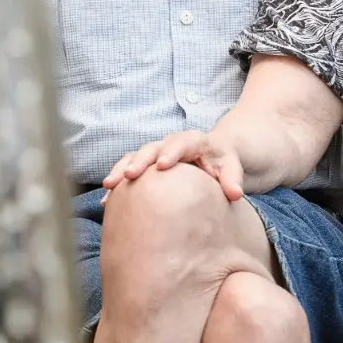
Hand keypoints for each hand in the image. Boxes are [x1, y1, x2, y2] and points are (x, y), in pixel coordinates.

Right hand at [104, 130, 245, 200]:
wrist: (214, 157)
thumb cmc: (223, 162)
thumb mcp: (232, 167)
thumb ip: (232, 178)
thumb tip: (234, 194)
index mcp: (193, 141)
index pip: (182, 143)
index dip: (171, 152)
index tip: (162, 165)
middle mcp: (170, 144)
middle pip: (152, 148)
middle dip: (139, 161)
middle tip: (130, 175)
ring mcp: (156, 154)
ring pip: (135, 157)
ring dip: (121, 170)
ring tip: (109, 186)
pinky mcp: (147, 166)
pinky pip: (129, 171)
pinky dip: (118, 184)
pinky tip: (107, 201)